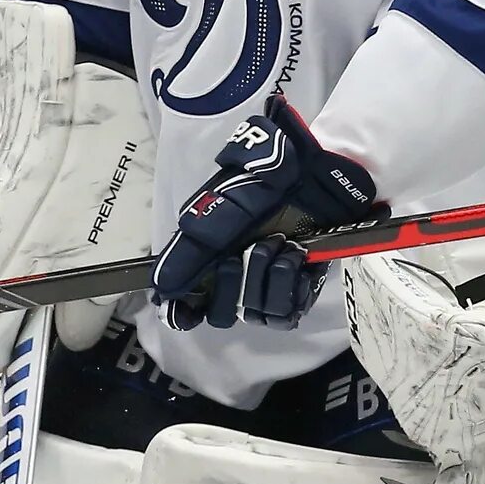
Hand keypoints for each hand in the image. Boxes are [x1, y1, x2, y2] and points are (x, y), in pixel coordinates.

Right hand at [150, 95, 381, 329]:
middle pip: (221, 313)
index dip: (185, 310)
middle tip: (254, 247)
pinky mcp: (298, 287)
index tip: (191, 308)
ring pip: (254, 314)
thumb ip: (193, 244)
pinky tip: (299, 261)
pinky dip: (292, 290)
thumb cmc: (271, 175)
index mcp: (208, 252)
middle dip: (235, 284)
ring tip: (286, 245)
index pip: (186, 302)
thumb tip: (162, 284)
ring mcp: (266, 282)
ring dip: (269, 279)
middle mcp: (234, 272)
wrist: (322, 168)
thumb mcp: (226, 199)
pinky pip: (286, 314)